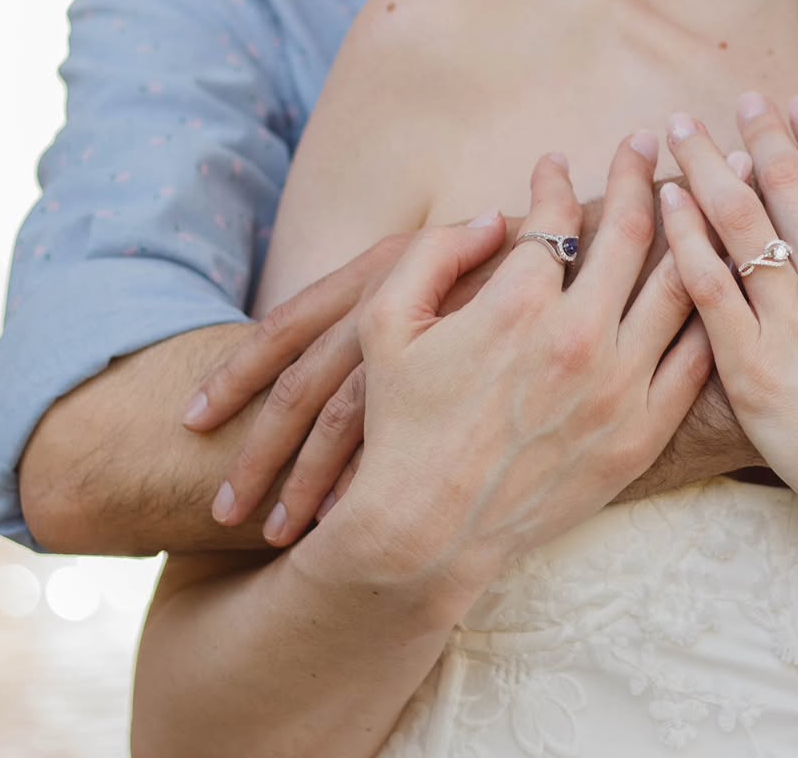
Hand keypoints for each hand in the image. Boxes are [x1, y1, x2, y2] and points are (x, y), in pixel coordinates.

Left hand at [186, 229, 498, 543]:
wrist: (610, 260)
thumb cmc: (522, 266)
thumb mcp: (448, 267)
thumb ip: (401, 287)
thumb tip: (337, 325)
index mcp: (377, 277)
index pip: (281, 329)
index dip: (230, 375)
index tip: (188, 421)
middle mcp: (395, 315)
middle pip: (301, 392)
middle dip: (256, 456)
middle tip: (220, 513)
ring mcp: (436, 360)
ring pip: (351, 431)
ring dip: (307, 486)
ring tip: (273, 537)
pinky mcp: (472, 395)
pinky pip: (411, 451)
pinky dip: (372, 490)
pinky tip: (349, 533)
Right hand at [326, 141, 712, 593]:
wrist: (430, 532)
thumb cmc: (402, 424)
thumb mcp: (386, 324)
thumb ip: (434, 253)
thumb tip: (497, 217)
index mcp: (517, 305)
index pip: (556, 216)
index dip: (557, 179)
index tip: (559, 162)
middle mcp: (579, 339)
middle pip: (632, 232)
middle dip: (640, 174)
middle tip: (649, 143)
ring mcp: (619, 389)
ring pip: (680, 286)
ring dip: (694, 226)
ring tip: (705, 189)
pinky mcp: (642, 435)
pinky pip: (695, 359)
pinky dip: (710, 310)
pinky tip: (716, 280)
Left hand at [660, 96, 797, 544]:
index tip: (792, 101)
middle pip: (784, 183)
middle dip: (756, 133)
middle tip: (734, 101)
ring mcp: (789, 320)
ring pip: (736, 221)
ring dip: (705, 166)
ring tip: (679, 130)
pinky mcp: (749, 364)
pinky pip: (706, 286)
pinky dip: (685, 237)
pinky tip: (666, 202)